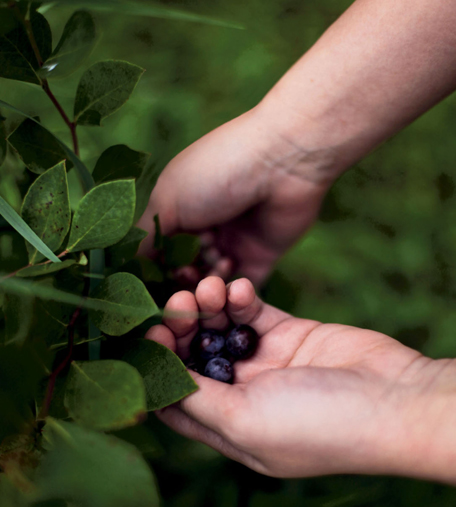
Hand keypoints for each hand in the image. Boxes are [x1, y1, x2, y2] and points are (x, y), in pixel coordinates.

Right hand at [137, 107, 334, 284]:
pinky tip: (229, 279)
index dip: (156, 267)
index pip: (161, 249)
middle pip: (186, 267)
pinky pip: (243, 285)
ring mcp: (235, 242)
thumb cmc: (216, 173)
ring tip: (212, 270)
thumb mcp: (167, 200)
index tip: (151, 281)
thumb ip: (146, 237)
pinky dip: (233, 290)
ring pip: (212, 280)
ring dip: (207, 283)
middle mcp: (206, 226)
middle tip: (185, 277)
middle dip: (182, 278)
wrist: (282, 163)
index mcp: (181, 207)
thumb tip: (125, 267)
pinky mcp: (262, 256)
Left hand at [146, 276, 455, 481]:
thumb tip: (154, 381)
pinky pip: (251, 311)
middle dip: (180, 330)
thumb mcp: (246, 421)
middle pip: (195, 358)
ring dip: (207, 307)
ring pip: (220, 330)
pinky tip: (234, 286)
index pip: (177, 400)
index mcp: (231, 427)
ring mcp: (266, 362)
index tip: (149, 337)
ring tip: (207, 288)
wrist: (391, 398)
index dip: (157, 370)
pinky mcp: (287, 333)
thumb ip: (196, 400)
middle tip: (175, 303)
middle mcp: (243, 394)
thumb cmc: (318, 424)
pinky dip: (238, 298)